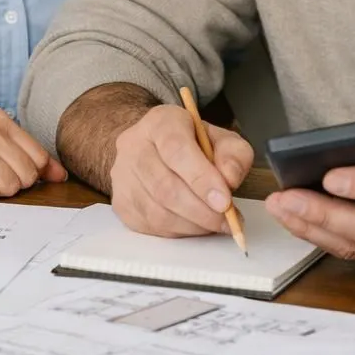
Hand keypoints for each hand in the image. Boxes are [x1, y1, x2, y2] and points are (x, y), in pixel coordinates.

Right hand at [110, 103, 254, 236]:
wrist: (156, 149)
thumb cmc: (192, 146)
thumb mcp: (221, 139)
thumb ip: (234, 154)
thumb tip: (230, 178)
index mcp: (160, 122)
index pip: (176, 149)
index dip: (201, 179)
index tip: (224, 202)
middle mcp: (134, 146)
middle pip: (165, 186)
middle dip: (202, 210)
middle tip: (228, 220)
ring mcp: (123, 176)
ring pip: (157, 212)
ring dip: (193, 224)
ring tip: (215, 223)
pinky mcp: (121, 203)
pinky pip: (151, 226)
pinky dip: (179, 231)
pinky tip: (195, 224)